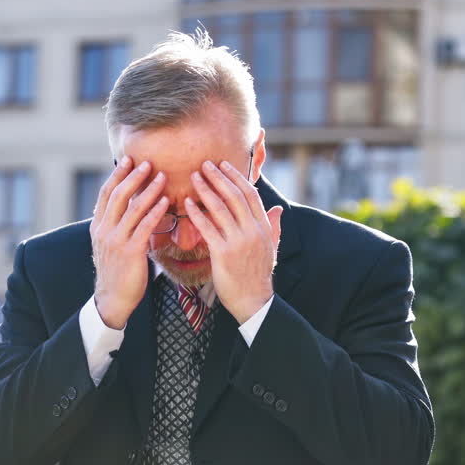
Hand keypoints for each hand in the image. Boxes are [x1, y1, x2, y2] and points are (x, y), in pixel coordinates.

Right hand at [90, 156, 170, 328]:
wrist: (112, 299)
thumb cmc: (116, 271)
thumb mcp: (110, 244)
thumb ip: (116, 225)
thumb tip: (127, 206)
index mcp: (97, 226)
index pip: (105, 194)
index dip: (116, 175)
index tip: (127, 160)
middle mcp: (104, 231)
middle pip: (118, 196)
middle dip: (133, 177)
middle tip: (147, 162)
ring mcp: (116, 241)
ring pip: (132, 208)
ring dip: (148, 190)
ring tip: (162, 176)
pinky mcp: (131, 252)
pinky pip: (144, 226)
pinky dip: (155, 211)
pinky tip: (165, 201)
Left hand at [185, 159, 283, 323]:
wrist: (253, 300)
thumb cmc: (258, 274)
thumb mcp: (271, 248)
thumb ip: (273, 227)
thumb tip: (278, 209)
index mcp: (264, 227)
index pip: (250, 194)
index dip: (236, 177)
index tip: (223, 165)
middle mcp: (252, 231)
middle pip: (234, 196)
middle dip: (219, 177)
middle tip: (205, 164)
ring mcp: (238, 242)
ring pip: (220, 208)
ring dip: (206, 190)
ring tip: (194, 177)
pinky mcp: (222, 253)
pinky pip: (207, 228)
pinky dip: (196, 213)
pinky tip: (187, 203)